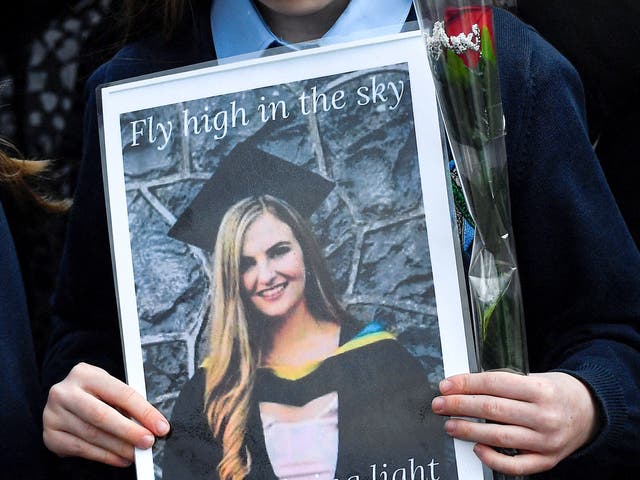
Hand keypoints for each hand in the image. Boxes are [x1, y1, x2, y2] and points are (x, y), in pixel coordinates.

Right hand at [43, 362, 169, 466]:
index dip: (144, 412)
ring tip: (136, 454)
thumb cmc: (94, 394)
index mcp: (85, 373)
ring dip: (119, 448)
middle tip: (148, 442)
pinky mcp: (50, 435)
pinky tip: (120, 458)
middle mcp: (65, 392)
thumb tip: (153, 425)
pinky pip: (82, 449)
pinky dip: (105, 456)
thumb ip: (127, 404)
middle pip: (102, 415)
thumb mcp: (109, 389)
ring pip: (93, 435)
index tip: (160, 426)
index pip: (121, 393)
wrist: (63, 401)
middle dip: (130, 431)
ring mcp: (53, 414)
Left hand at [431, 371, 597, 475]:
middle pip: (492, 410)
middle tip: (440, 404)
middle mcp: (545, 416)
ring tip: (450, 424)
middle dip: (460, 406)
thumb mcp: (534, 377)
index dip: (465, 384)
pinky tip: (476, 447)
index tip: (446, 386)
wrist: (590, 412)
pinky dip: (492, 458)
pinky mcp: (547, 460)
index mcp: (541, 389)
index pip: (494, 385)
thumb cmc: (555, 392)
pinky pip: (515, 466)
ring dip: (468, 430)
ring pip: (499, 437)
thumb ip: (503, 383)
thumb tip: (463, 386)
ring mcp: (547, 441)